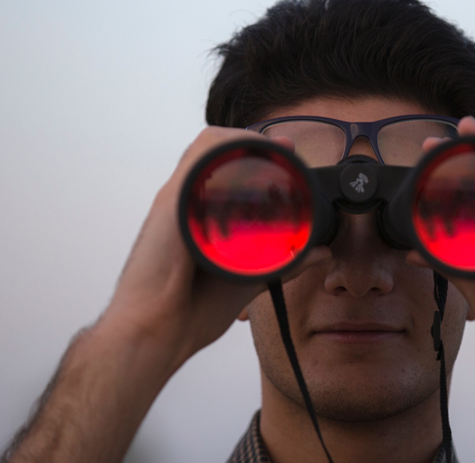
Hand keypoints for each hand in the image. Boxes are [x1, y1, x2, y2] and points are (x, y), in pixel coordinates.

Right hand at [2, 127, 329, 462]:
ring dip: (241, 140)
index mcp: (195, 218)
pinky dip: (224, 148)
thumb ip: (284, 263)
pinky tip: (248, 152)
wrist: (153, 334)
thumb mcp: (248, 280)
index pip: (223, 169)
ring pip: (206, 147)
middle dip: (251, 142)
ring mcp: (175, 201)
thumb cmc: (187, 313)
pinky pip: (196, 159)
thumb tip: (321, 254)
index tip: (288, 157)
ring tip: (273, 148)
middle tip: (286, 150)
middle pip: (214, 151)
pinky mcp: (170, 203)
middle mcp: (183, 203)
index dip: (254, 156)